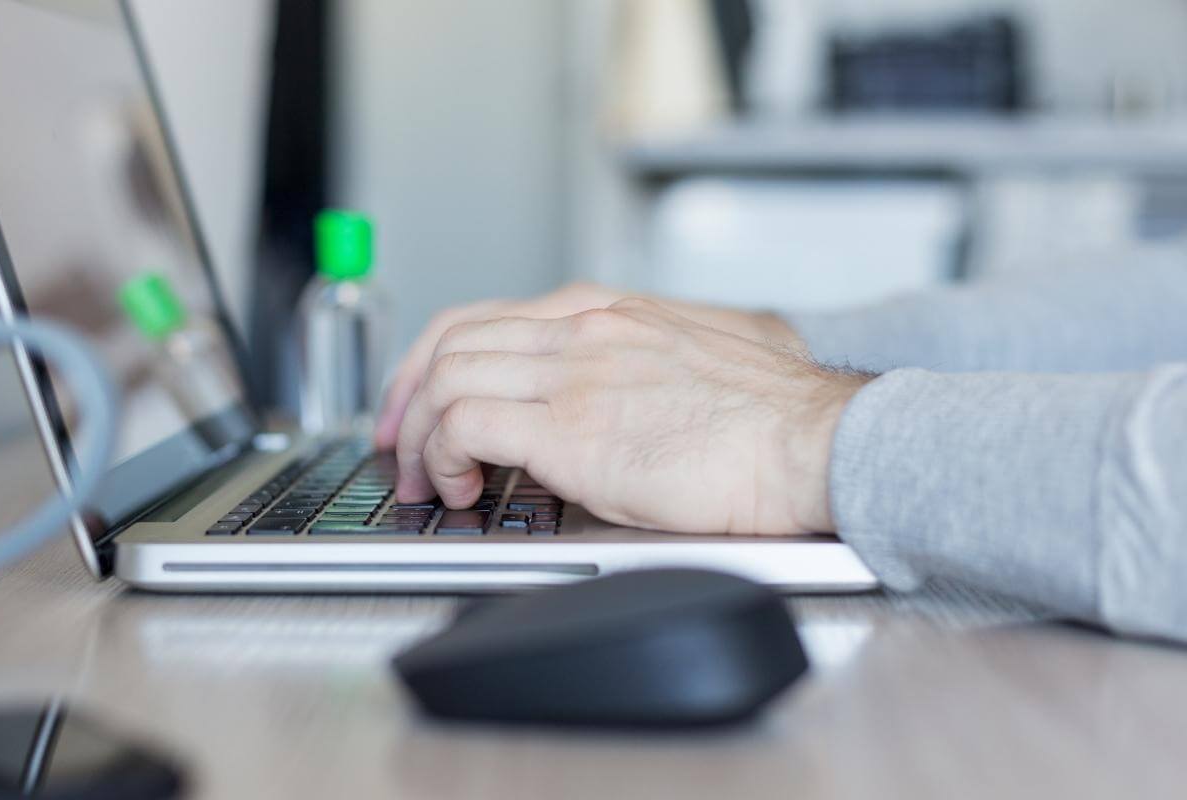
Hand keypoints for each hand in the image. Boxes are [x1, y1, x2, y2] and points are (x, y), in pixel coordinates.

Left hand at [392, 298, 869, 534]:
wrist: (812, 442)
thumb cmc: (765, 419)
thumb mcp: (682, 364)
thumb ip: (618, 369)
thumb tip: (582, 409)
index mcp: (604, 311)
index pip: (482, 318)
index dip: (430, 362)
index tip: (416, 403)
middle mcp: (581, 327)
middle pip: (450, 342)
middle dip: (407, 399)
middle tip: (402, 449)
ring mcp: (574, 370)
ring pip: (446, 377)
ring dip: (422, 435)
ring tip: (436, 482)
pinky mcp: (573, 425)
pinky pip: (466, 422)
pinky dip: (448, 455)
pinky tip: (468, 487)